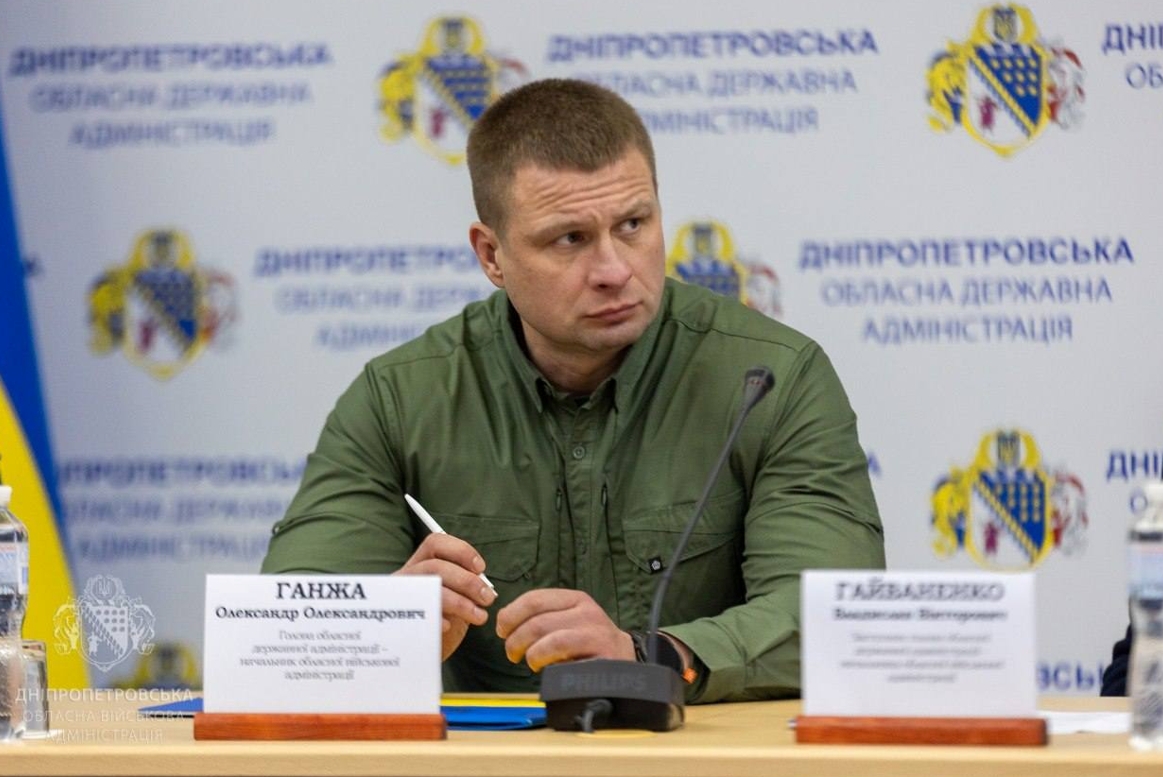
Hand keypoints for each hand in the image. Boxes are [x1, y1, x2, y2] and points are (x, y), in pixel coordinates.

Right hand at [395, 533, 496, 659]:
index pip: (436, 543)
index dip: (461, 551)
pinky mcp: (397, 622)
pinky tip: (450, 626)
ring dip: (459, 601)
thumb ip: (463, 586)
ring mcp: (398, 598)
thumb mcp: (454, 598)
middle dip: (467, 581)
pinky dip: (437, 618)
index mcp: (420, 565)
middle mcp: (406, 577)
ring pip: (428, 588)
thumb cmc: (439, 622)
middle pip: (435, 566)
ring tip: (478, 616)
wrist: (418, 655)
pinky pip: (416, 614)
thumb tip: (483, 584)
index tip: (480, 567)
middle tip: (487, 598)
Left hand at [495, 589, 633, 671]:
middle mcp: (587, 613)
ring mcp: (596, 635)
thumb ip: (539, 616)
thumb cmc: (587, 641)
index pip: (534, 599)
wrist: (623, 659)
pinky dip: (551, 669)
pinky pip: (567, 664)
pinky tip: (550, 671)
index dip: (511, 616)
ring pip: (550, 642)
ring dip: (532, 656)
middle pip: (537, 623)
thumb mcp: (567, 619)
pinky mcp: (602, 659)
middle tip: (512, 653)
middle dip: (516, 641)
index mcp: (575, 598)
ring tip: (531, 663)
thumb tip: (504, 622)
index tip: (502, 630)